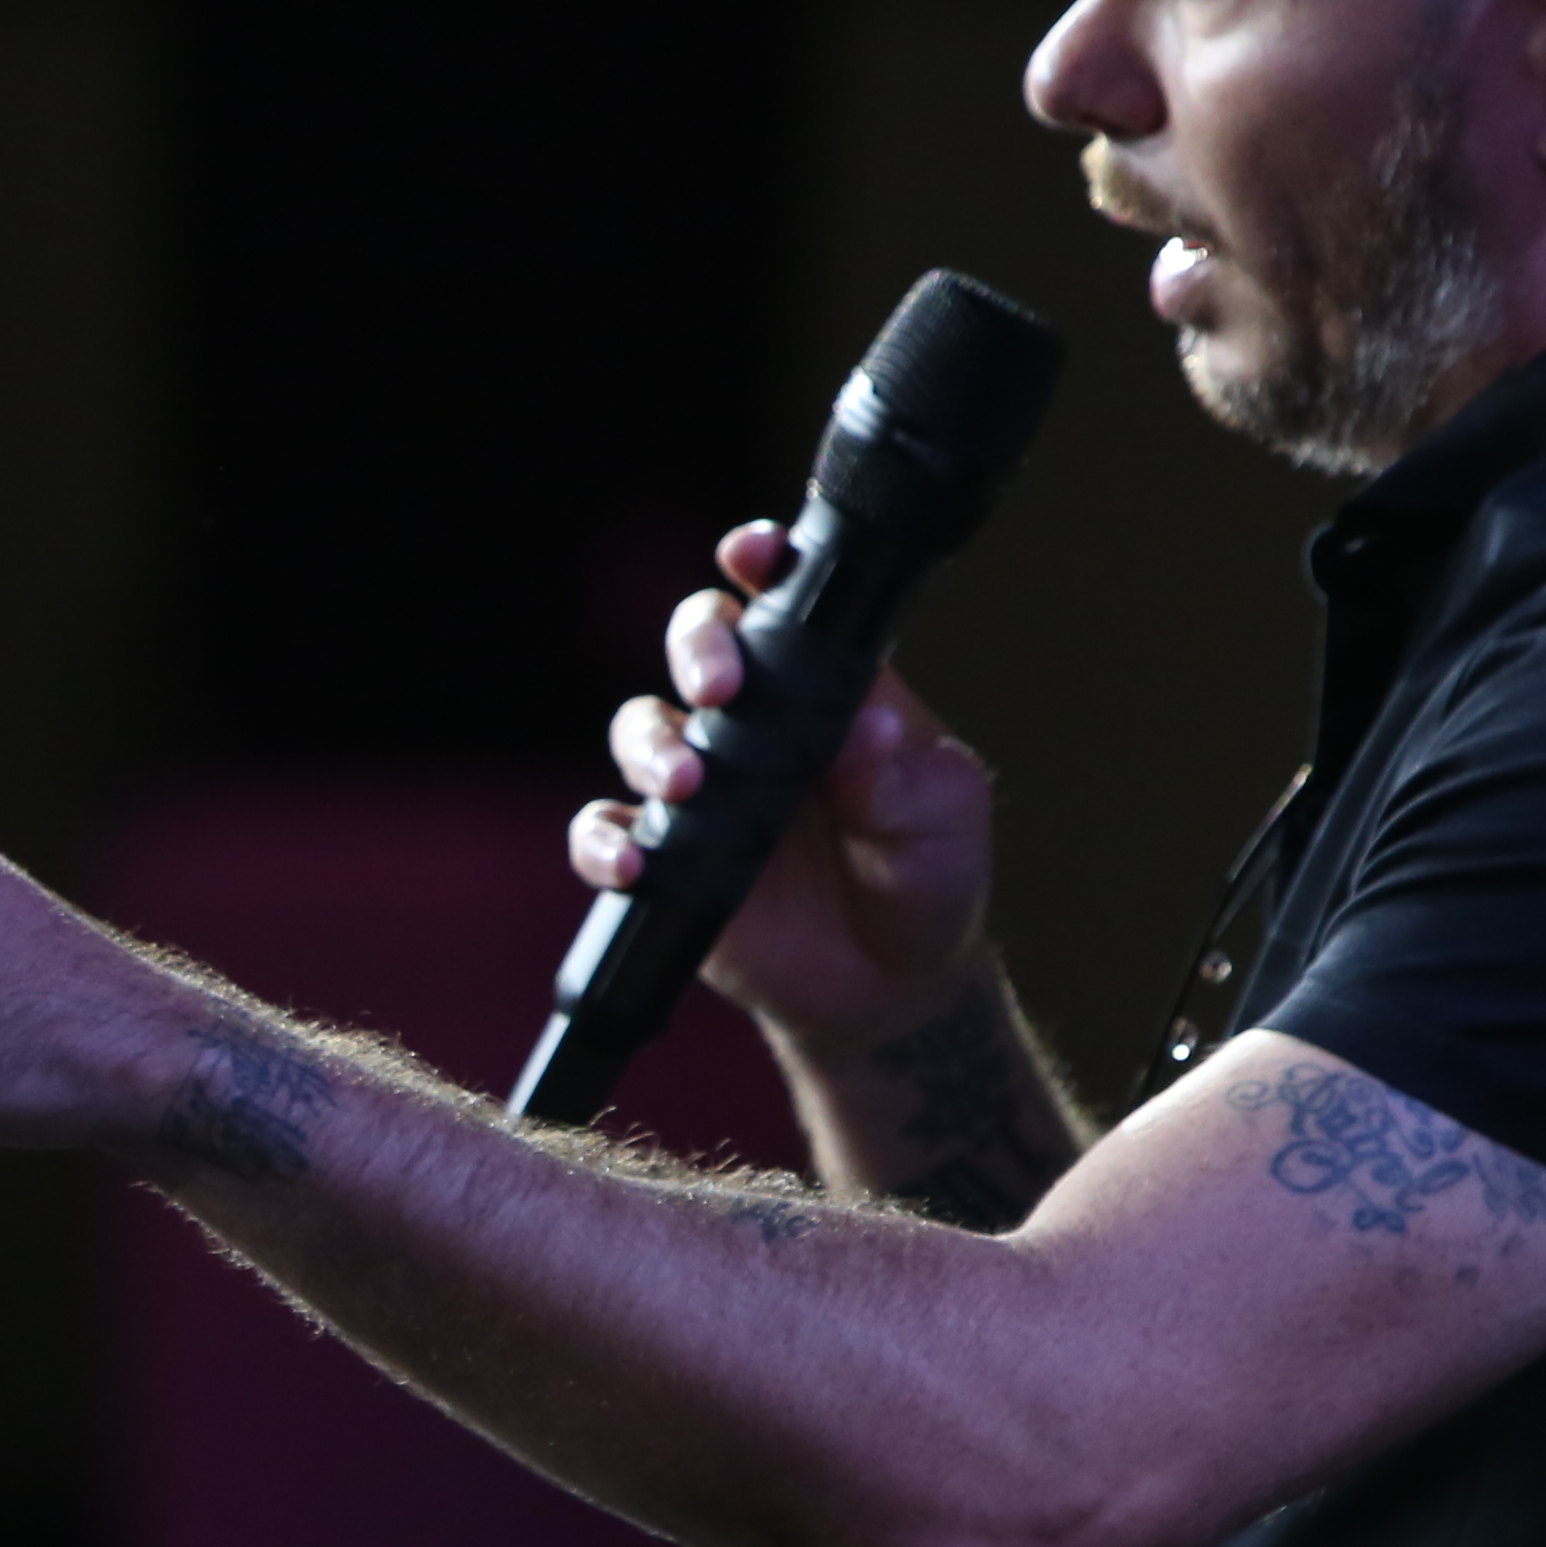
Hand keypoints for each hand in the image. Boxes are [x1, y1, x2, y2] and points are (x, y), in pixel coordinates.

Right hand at [566, 523, 1001, 1052]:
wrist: (890, 991)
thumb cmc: (926, 882)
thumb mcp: (941, 821)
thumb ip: (901, 777)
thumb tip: (865, 732)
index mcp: (826, 687)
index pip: (782, 607)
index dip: (758, 565)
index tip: (753, 555)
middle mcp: (752, 722)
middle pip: (694, 643)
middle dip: (695, 648)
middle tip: (718, 687)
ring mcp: (700, 787)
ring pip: (641, 728)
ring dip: (652, 746)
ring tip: (684, 788)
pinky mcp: (661, 857)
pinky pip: (604, 833)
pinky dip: (605, 843)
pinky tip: (633, 864)